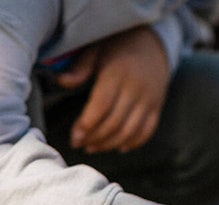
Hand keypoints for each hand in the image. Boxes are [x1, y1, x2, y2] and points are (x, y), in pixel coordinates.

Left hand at [56, 27, 169, 152]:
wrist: (152, 43)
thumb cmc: (117, 47)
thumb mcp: (96, 50)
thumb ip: (80, 68)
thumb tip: (61, 81)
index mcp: (117, 74)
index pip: (102, 106)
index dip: (87, 125)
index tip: (74, 137)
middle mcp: (135, 89)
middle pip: (114, 123)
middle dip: (95, 138)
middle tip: (79, 144)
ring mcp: (149, 100)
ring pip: (129, 131)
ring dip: (110, 144)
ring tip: (93, 147)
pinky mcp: (156, 107)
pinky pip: (147, 131)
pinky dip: (133, 143)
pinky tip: (118, 147)